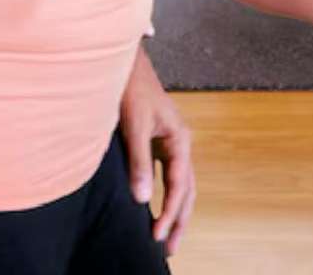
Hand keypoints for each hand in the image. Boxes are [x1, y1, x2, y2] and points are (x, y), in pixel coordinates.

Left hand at [119, 45, 195, 257]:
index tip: (158, 235)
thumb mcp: (134, 125)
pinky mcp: (159, 142)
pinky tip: (156, 208)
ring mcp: (171, 143)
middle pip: (186, 189)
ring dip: (175, 210)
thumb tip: (142, 198)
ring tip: (167, 237)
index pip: (179, 185)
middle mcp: (180, 143)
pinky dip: (165, 194)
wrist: (126, 63)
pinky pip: (168, 175)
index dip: (170, 212)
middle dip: (180, 219)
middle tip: (170, 249)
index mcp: (179, 138)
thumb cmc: (132, 89)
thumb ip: (139, 161)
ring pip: (180, 184)